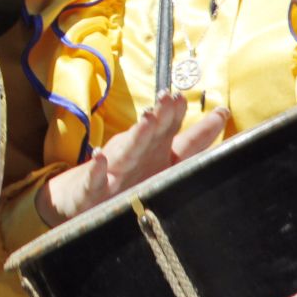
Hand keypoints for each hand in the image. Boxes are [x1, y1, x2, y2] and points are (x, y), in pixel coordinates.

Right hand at [36, 91, 228, 227]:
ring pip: (127, 153)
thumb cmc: (121, 178)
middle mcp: (136, 160)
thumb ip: (186, 146)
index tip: (222, 112)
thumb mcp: (155, 164)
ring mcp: (113, 174)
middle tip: (172, 98)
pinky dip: (97, 169)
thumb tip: (221, 124)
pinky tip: (99, 156)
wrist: (74, 198)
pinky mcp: (91, 190)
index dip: (201, 128)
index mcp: (155, 157)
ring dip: (137, 136)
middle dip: (163, 118)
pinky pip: (94, 180)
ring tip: (148, 119)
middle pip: (152, 138)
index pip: (183, 140)